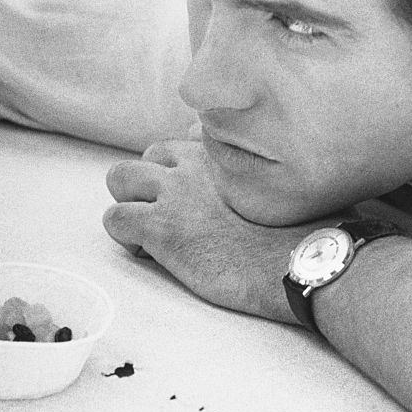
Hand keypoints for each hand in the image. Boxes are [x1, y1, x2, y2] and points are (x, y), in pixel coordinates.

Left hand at [103, 140, 317, 321]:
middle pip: (142, 159)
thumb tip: (229, 160)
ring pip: (118, 178)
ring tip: (156, 236)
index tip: (194, 207)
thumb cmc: (296, 234)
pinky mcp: (161, 226)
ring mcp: (174, 193)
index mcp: (220, 155)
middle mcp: (193, 165)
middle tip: (170, 223)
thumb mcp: (275, 186)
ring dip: (130, 207)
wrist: (296, 263)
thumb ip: (248, 167)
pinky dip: (127, 239)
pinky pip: (115, 219)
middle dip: (147, 191)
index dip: (176, 180)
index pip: (174, 149)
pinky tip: (157, 256)